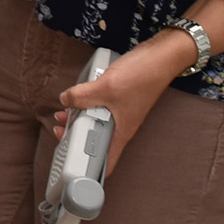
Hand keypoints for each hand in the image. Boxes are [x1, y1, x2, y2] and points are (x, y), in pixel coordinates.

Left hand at [53, 33, 197, 177]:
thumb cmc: (144, 76)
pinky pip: (100, 106)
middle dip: (76, 135)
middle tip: (60, 126)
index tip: (69, 161)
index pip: (106, 163)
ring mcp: (121, 111)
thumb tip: (65, 99)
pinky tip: (81, 92)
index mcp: (121, 132)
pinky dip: (89, 102)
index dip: (87, 168)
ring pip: (97, 121)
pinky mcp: (120, 98)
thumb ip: (81, 95)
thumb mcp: (106, 87)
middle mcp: (122, 125)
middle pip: (96, 140)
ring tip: (66, 108)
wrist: (162, 56)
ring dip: (80, 116)